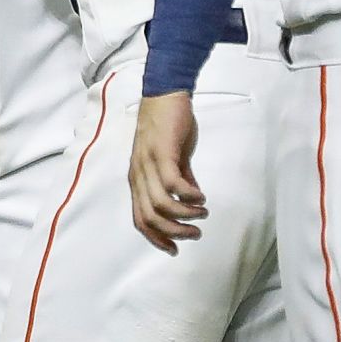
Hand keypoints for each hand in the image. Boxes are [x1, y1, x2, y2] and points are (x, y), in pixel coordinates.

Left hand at [129, 93, 206, 254]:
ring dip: (184, 216)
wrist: (164, 93)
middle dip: (174, 232)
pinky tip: (201, 196)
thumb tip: (191, 198)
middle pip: (150, 218)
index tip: (174, 248)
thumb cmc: (167, 124)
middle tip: (195, 234)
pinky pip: (174, 184)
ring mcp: (148, 164)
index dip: (156, 238)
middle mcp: (139, 175)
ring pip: (161, 205)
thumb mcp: (172, 157)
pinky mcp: (162, 153)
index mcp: (138, 179)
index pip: (140, 219)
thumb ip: (180, 177)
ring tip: (202, 214)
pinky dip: (189, 195)